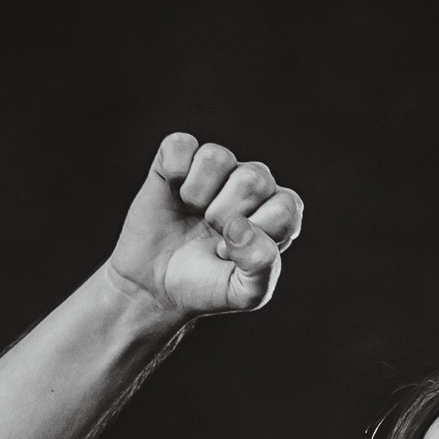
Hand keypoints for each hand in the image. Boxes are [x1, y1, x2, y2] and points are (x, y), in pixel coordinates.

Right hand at [107, 133, 302, 325]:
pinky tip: (173, 193)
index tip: (233, 254)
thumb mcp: (243, 293)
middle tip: (211, 234)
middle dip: (225, 216)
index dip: (256, 234)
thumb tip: (241, 227)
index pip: (285, 208)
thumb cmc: (204, 286)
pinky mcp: (178, 159)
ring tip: (193, 213)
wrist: (154, 287)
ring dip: (198, 195)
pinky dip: (174, 171)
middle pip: (253, 179)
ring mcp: (217, 170)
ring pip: (216, 157)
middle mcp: (253, 184)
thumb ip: (261, 267)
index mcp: (278, 213)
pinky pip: (181, 145)